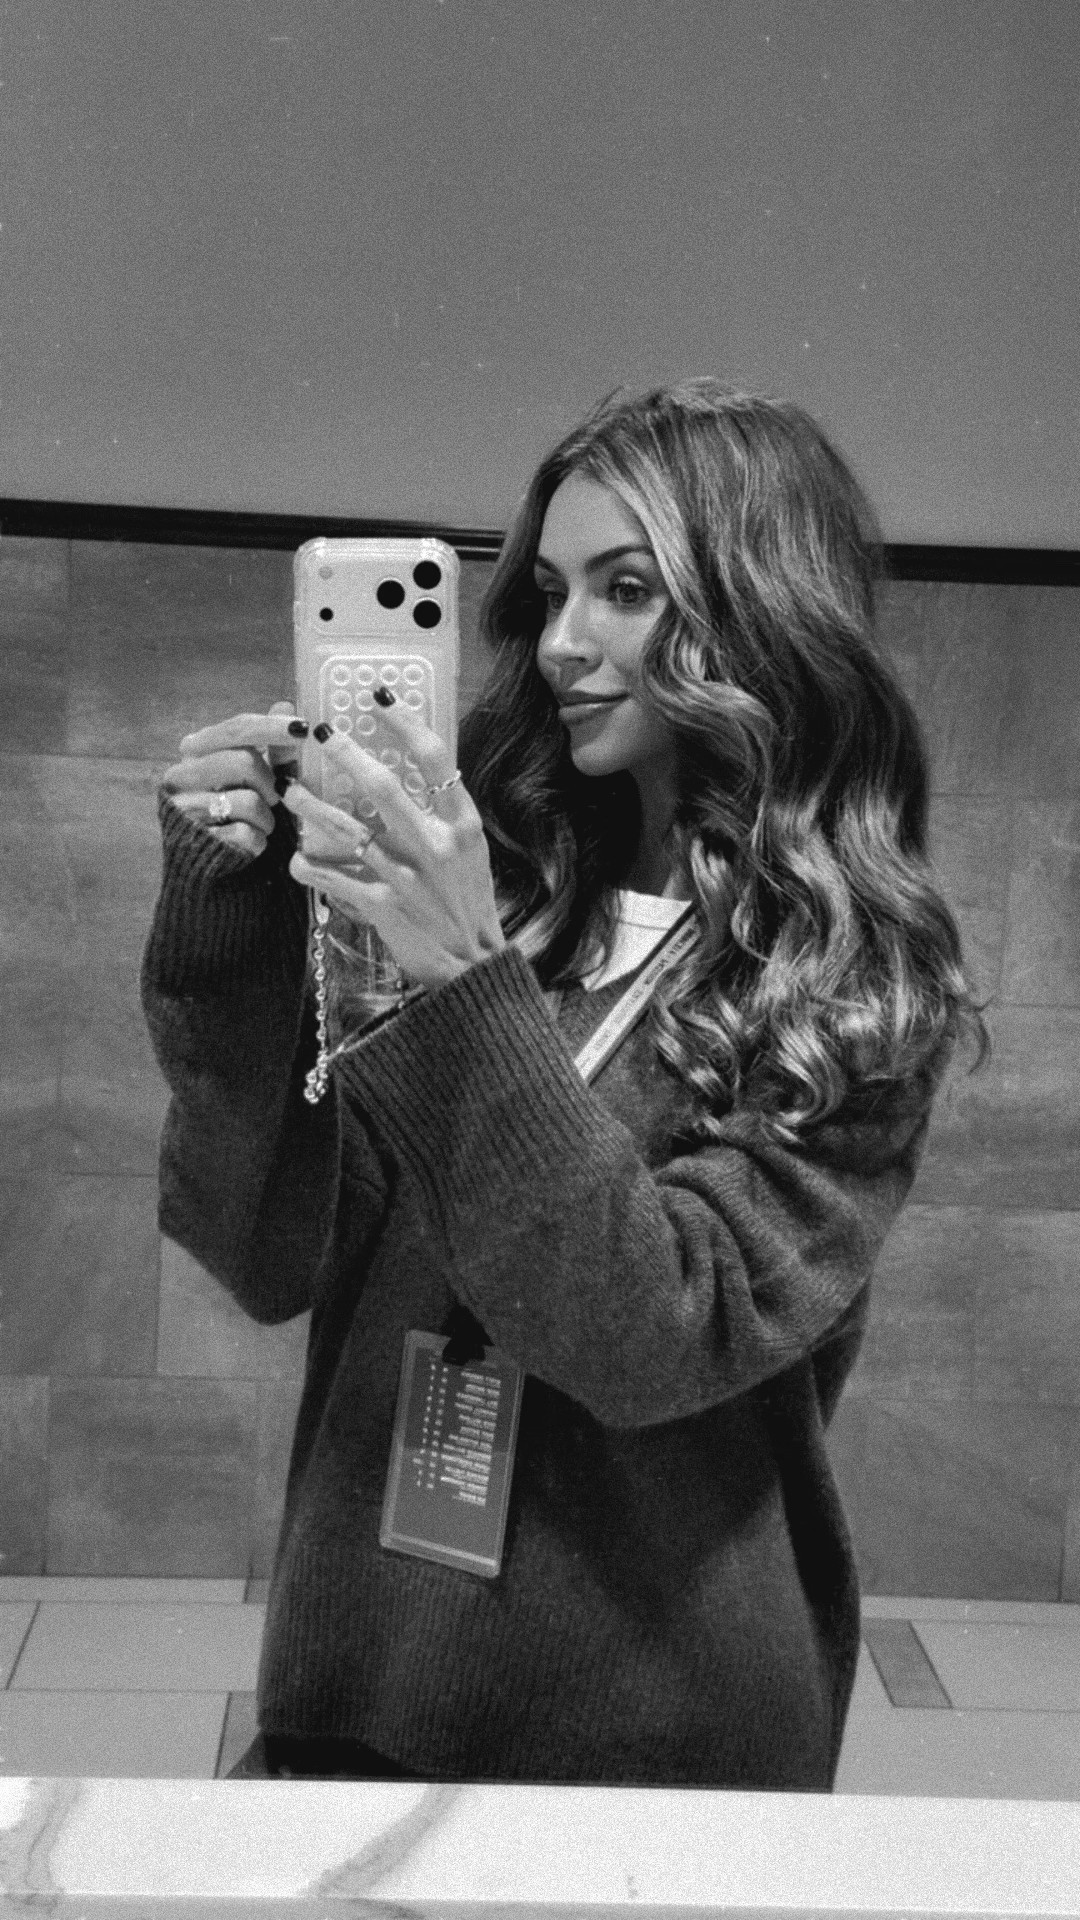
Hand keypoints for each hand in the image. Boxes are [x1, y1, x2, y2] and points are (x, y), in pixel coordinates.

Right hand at [161, 703, 308, 859]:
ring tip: (260, 824)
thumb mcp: (255, 777)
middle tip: (275, 798)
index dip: (273, 726)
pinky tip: (249, 842)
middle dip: (270, 782)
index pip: (237, 728)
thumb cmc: (236, 812)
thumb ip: (270, 745)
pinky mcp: (194, 839)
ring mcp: (184, 806)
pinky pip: (245, 833)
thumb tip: (285, 704)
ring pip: (248, 801)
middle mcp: (182, 773)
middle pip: (243, 761)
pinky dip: (258, 840)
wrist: (210, 863)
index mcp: (196, 750)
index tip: (304, 728)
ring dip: (267, 816)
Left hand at [283, 699, 505, 990]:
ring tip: (289, 789)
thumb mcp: (471, 853)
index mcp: (463, 825)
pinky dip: (309, 866)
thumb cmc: (468, 904)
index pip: (435, 758)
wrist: (472, 966)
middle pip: (383, 785)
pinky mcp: (383, 905)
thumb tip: (412, 772)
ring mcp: (408, 875)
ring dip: (311, 805)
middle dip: (345, 752)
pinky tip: (295, 858)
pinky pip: (333, 877)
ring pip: (347, 828)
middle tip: (319, 732)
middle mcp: (436, 845)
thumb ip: (443, 815)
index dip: (404, 721)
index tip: (378, 696)